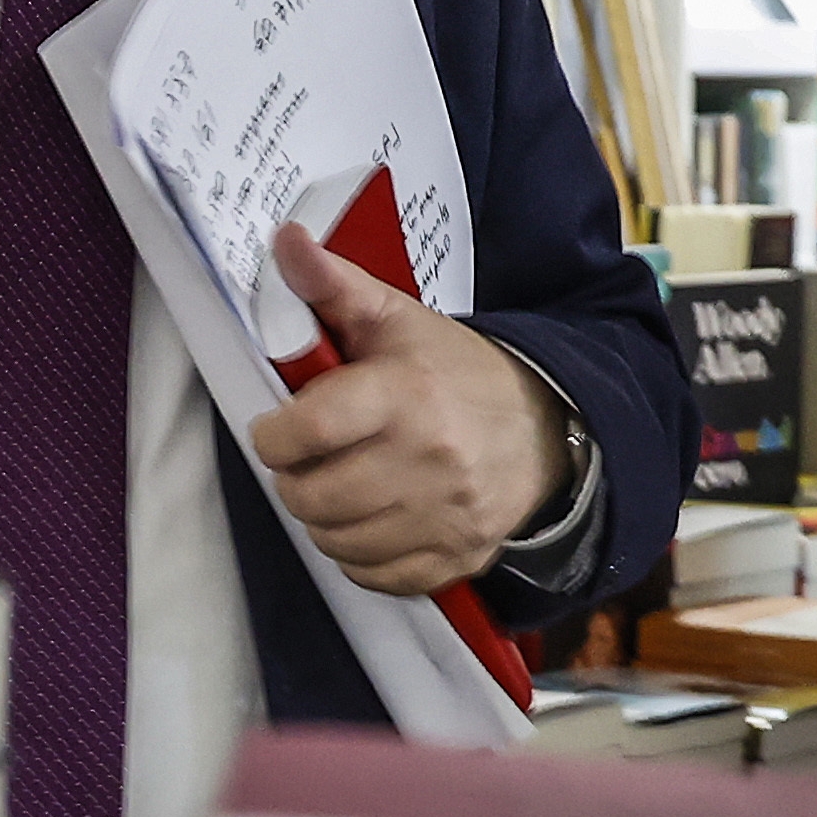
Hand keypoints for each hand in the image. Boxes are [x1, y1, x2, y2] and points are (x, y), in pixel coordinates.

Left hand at [247, 225, 565, 599]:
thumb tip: (285, 241)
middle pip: (313, 497)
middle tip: (308, 457)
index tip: (277, 428)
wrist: (542, 429)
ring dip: (322, 517)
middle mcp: (429, 461)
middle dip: (295, 477)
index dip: (274, 435)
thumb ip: (332, 285)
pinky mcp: (455, 558)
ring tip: (339, 483)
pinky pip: (372, 575)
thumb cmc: (454, 373)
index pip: (309, 431)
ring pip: (335, 540)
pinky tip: (370, 517)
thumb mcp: (396, 319)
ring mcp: (445, 517)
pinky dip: (358, 553)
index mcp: (406, 395)